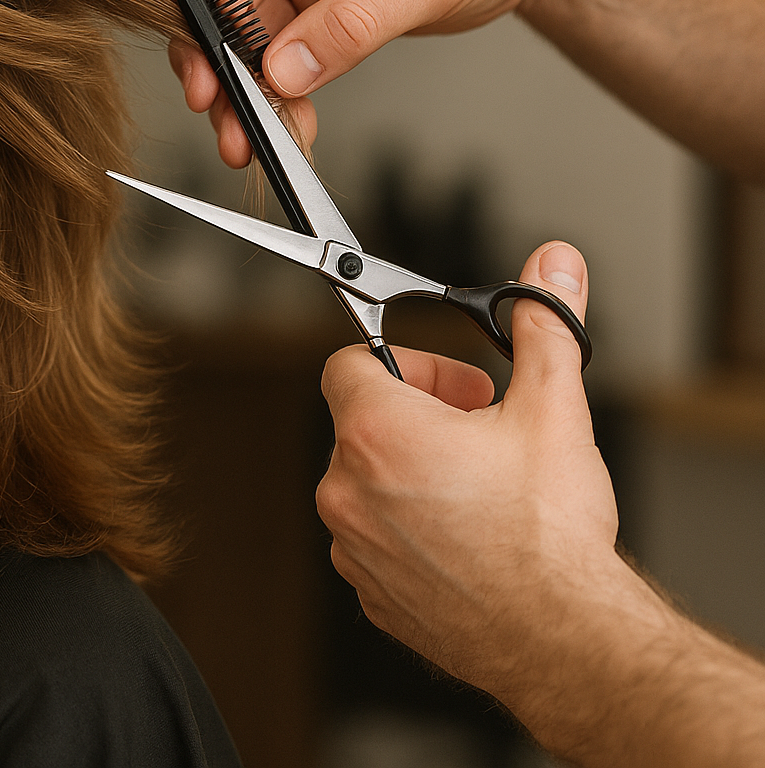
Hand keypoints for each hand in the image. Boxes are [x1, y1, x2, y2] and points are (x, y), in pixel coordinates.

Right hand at [173, 0, 592, 166]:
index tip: (222, 64)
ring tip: (253, 136)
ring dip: (249, 88)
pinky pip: (285, 47)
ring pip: (249, 30)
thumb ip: (350, 26)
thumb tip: (284, 70)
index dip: (216, 6)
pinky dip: (286, 89)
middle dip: (224, 62)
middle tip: (222, 114)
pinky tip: (292, 121)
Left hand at [314, 241, 629, 700]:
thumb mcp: (554, 409)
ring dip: (413, 475)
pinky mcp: (369, 592)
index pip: (349, 362)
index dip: (405, 361)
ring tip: (480, 490)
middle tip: (480, 431)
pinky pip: (377, 540)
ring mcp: (352, 547)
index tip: (451, 382)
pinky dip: (412, 531)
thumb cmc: (549, 539)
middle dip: (420, 417)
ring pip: (368, 484)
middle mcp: (346, 489)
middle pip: (362, 423)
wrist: (562, 637)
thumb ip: (543, 326)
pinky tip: (469, 539)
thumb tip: (550, 271)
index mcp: (376, 433)